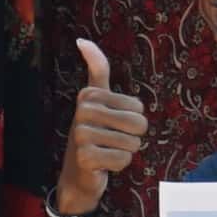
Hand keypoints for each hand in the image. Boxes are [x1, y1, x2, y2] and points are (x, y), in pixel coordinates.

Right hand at [50, 38, 143, 216]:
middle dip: (132, 137)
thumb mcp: (97, 101)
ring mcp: (81, 135)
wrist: (78, 176)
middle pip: (138, 123)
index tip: (112, 123)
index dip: (134, 118)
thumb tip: (82, 40)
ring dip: (126, 152)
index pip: (137, 106)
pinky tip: (103, 165)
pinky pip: (123, 159)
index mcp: (89, 94)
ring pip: (132, 143)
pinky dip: (119, 165)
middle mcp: (83, 111)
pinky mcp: (85, 157)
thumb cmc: (95, 135)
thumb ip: (96, 70)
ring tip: (107, 152)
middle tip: (112, 141)